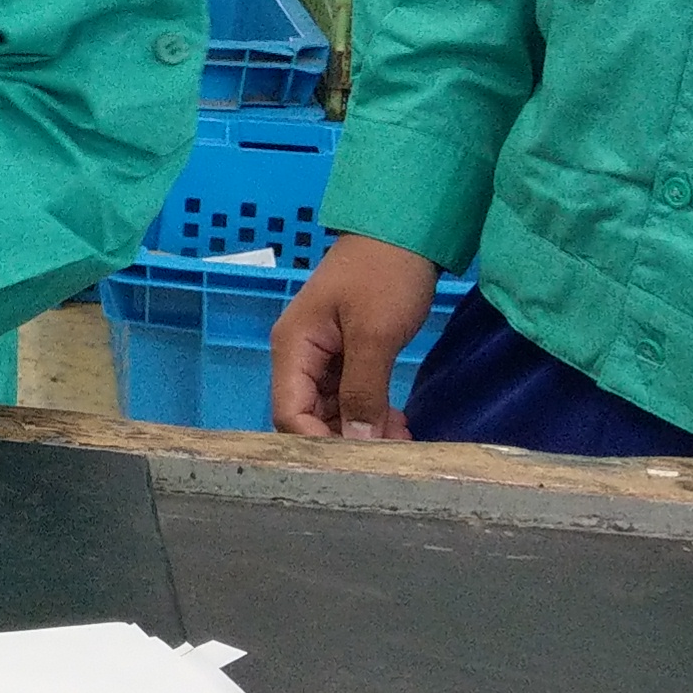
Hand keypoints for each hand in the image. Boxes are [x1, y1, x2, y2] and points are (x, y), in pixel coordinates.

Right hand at [270, 233, 440, 438]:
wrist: (404, 231)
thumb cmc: (385, 275)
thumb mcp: (375, 334)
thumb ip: (362, 391)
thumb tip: (356, 444)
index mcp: (293, 348)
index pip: (288, 413)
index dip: (319, 443)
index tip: (363, 461)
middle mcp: (299, 356)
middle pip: (306, 417)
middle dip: (344, 440)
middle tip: (393, 453)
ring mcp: (321, 356)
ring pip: (329, 411)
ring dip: (360, 430)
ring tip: (402, 440)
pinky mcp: (344, 355)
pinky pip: (347, 397)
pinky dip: (369, 413)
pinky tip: (397, 422)